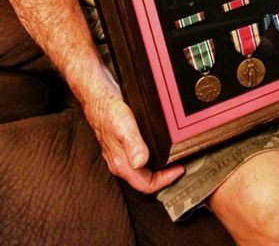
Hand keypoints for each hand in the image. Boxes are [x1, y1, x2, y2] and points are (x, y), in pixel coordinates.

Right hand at [81, 72, 184, 192]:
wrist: (98, 96)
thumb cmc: (107, 110)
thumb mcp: (123, 126)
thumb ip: (132, 145)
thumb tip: (140, 163)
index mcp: (121, 163)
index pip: (145, 185)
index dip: (164, 181)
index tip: (179, 169)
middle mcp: (121, 161)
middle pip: (145, 179)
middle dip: (164, 175)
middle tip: (179, 164)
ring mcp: (121, 152)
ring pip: (143, 168)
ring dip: (159, 166)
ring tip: (174, 157)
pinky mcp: (123, 142)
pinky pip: (140, 155)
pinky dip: (153, 154)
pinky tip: (160, 145)